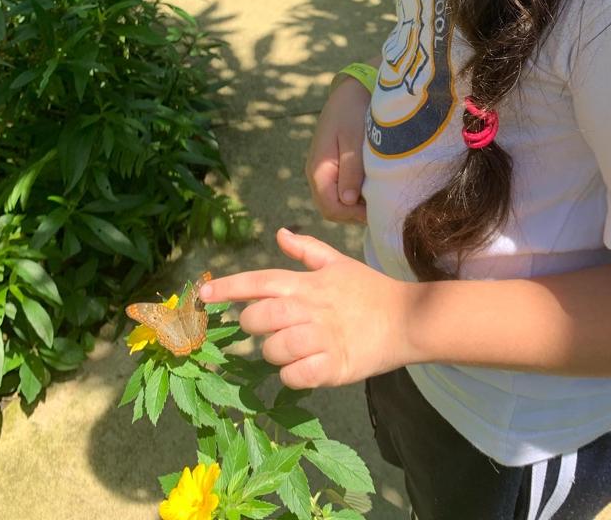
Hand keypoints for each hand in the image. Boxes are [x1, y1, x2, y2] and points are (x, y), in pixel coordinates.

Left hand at [200, 228, 412, 388]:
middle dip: (252, 325)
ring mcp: (323, 338)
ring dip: (274, 353)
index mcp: (309, 283)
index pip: (261, 281)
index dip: (230, 286)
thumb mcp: (338, 263)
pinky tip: (303, 368)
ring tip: (290, 349)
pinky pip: (295, 376)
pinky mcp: (334, 367)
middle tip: (265, 328)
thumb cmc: (368, 291)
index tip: (203, 293)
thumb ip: (307, 249)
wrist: (407, 319)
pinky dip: (292, 376)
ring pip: (274, 350)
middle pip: (260, 318)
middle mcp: (311, 308)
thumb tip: (279, 234)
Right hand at [305, 77, 369, 224]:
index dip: (352, 214)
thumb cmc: (353, 111)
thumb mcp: (354, 139)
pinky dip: (354, 196)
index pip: (330, 207)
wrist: (351, 90)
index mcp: (319, 168)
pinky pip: (339, 191)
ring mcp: (322, 171)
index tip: (376, 207)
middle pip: (331, 209)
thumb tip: (348, 201)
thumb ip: (351, 170)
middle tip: (379, 205)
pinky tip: (371, 188)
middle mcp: (316, 174)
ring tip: (377, 197)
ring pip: (335, 202)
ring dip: (354, 206)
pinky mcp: (331, 167)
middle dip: (354, 213)